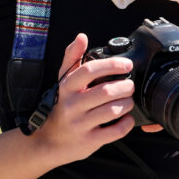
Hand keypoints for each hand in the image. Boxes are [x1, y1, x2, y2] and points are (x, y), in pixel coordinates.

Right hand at [33, 33, 136, 163]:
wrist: (48, 141)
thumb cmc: (60, 106)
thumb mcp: (62, 81)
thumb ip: (72, 58)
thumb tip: (81, 36)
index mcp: (67, 87)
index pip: (89, 70)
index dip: (111, 65)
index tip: (127, 64)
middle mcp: (72, 105)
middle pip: (105, 91)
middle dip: (124, 87)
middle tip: (130, 85)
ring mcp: (80, 124)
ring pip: (111, 111)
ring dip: (126, 104)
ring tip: (129, 100)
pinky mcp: (88, 141)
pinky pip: (113, 132)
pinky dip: (126, 124)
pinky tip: (127, 118)